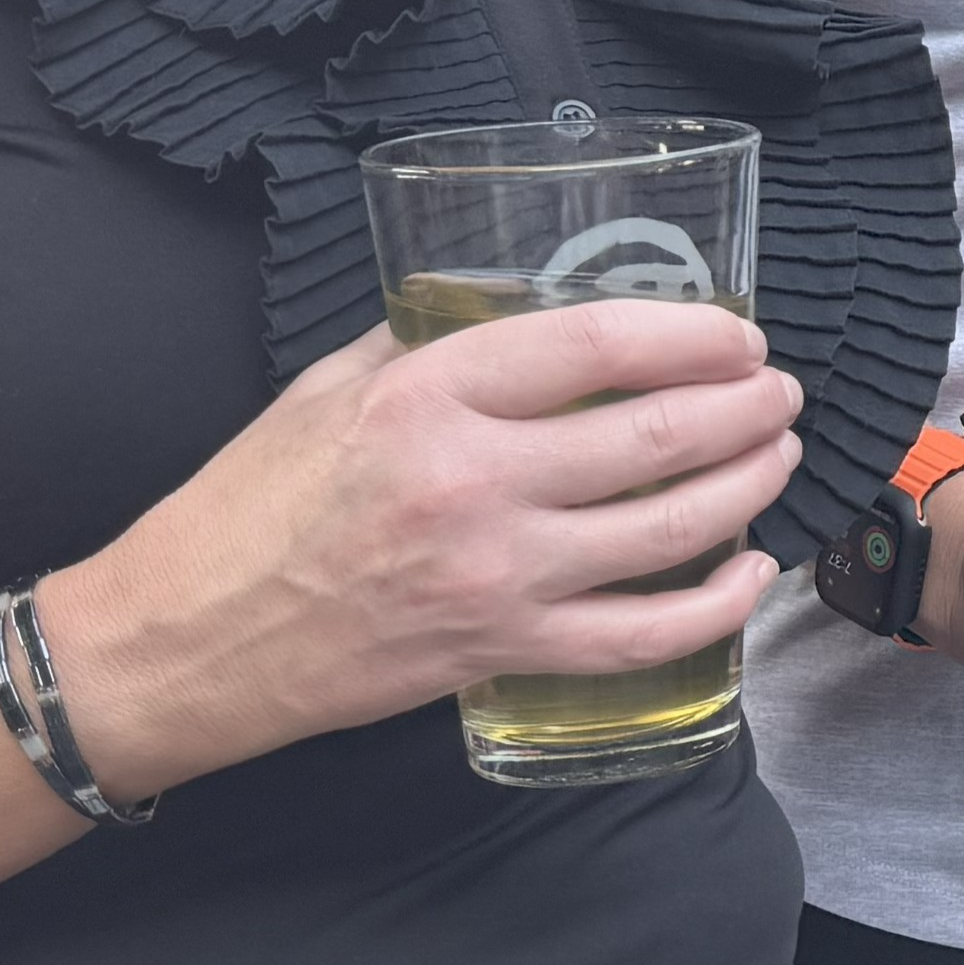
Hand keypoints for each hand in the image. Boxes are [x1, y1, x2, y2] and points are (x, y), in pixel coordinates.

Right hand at [33, 300, 802, 794]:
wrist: (184, 638)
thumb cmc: (249, 503)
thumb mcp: (328, 387)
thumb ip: (428, 343)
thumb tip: (522, 312)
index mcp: (429, 394)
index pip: (599, 344)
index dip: (693, 334)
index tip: (739, 334)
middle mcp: (473, 481)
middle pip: (655, 434)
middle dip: (744, 408)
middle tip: (779, 393)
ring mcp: (494, 574)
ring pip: (666, 529)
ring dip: (747, 487)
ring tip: (778, 455)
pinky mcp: (499, 651)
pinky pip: (639, 636)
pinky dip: (713, 606)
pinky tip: (750, 573)